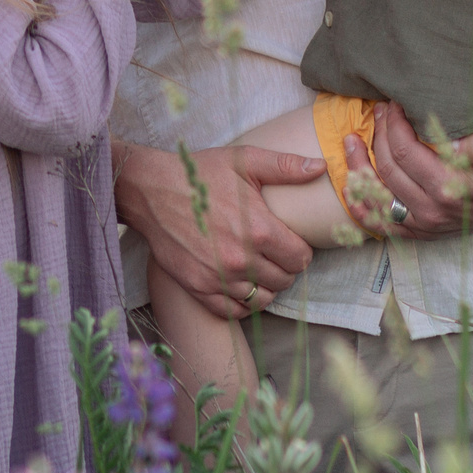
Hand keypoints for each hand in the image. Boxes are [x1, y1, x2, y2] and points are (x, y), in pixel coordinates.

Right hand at [115, 141, 323, 320]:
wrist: (151, 191)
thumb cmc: (200, 174)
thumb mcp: (244, 160)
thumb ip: (285, 167)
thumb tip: (321, 168)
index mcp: (258, 229)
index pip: (300, 259)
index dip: (301, 251)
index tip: (292, 243)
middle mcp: (241, 259)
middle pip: (284, 280)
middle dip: (285, 268)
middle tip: (275, 254)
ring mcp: (219, 277)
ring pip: (262, 299)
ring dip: (266, 286)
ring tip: (260, 269)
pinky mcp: (199, 287)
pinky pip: (233, 311)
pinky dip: (242, 303)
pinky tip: (242, 285)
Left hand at [335, 102, 472, 238]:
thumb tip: (449, 140)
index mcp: (452, 186)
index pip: (406, 150)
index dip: (394, 123)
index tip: (393, 104)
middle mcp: (434, 209)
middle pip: (389, 167)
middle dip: (378, 134)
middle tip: (377, 111)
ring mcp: (425, 225)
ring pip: (377, 194)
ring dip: (358, 165)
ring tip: (351, 140)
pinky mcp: (421, 234)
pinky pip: (381, 226)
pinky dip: (361, 208)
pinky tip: (349, 188)